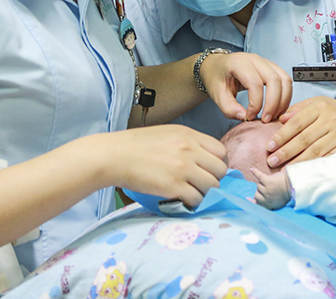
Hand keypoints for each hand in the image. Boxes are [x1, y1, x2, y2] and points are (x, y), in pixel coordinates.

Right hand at [107, 124, 227, 207]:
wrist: (114, 156)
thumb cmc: (136, 145)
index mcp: (189, 135)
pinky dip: (193, 202)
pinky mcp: (173, 186)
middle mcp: (189, 149)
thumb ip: (188, 143)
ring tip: (192, 193)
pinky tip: (183, 200)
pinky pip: (196, 198)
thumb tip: (203, 159)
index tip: (210, 171)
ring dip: (205, 192)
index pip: (221, 151)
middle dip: (214, 179)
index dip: (218, 163)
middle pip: (220, 169)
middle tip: (202, 184)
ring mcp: (183, 168)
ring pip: (212, 186)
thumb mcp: (167, 134)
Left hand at [200, 52, 291, 122]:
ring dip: (283, 100)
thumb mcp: (217, 95)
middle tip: (266, 120)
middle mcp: (255, 59)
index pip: (255, 83)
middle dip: (273, 103)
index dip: (255, 104)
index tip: (249, 117)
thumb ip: (229, 108)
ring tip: (275, 116)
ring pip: (285, 79)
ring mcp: (266, 62)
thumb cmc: (216, 78)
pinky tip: (278, 108)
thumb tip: (245, 117)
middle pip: (274, 80)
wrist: (217, 66)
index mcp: (239, 63)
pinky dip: (285, 95)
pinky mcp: (272, 67)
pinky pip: (286, 80)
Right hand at [251, 168, 290, 208]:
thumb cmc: (286, 194)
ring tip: (272, 181)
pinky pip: (259, 176)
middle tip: (270, 188)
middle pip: (257, 193)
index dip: (257, 198)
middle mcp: (266, 198)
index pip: (257, 202)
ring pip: (258, 185)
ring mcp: (266, 189)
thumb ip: (264, 203)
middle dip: (262, 191)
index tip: (251, 198)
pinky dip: (255, 172)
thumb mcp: (276, 204)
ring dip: (263, 183)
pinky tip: (252, 169)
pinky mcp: (268, 181)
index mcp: (269, 205)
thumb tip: (250, 200)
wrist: (295, 186)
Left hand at [266, 96, 335, 166]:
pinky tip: (303, 171)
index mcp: (320, 107)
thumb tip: (281, 119)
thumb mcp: (316, 104)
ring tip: (283, 169)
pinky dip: (314, 166)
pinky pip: (327, 158)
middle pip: (304, 138)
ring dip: (297, 162)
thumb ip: (297, 110)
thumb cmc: (333, 112)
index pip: (297, 123)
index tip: (269, 146)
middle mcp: (331, 119)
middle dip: (286, 151)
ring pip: (315, 151)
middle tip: (272, 161)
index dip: (282, 135)